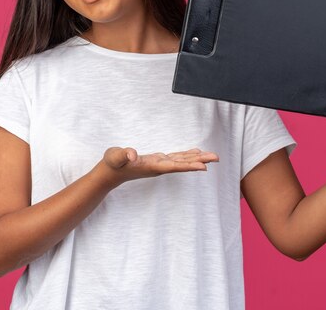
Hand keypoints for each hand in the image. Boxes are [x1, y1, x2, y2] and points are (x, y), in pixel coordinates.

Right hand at [102, 147, 219, 184]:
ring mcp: (158, 164)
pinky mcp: (157, 161)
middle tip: (216, 158)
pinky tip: (194, 153)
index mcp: (152, 166)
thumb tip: (132, 154)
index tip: (204, 167)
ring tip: (211, 156)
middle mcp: (159, 167)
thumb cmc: (111, 164)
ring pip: (181, 161)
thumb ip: (122, 155)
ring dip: (196, 158)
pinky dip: (186, 155)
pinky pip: (176, 158)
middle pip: (183, 164)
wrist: (109, 173)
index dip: (189, 166)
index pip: (174, 166)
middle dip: (200, 161)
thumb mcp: (114, 157)